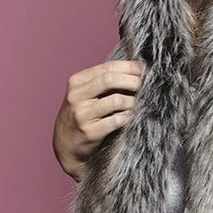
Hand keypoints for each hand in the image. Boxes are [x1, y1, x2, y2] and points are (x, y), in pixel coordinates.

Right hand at [53, 59, 143, 180]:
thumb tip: (136, 68)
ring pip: (117, 100)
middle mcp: (76, 96)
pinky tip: (130, 117)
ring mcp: (81, 114)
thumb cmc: (84, 114)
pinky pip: (117, 120)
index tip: (144, 70)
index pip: (108, 67)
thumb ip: (105, 80)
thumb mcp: (86, 93)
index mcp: (77, 81)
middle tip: (145, 86)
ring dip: (133, 101)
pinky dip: (128, 117)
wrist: (66, 145)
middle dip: (133, 81)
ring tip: (138, 104)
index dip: (130, 67)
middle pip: (111, 80)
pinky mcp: (89, 132)